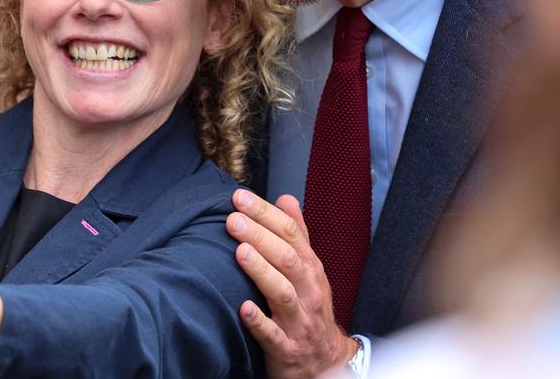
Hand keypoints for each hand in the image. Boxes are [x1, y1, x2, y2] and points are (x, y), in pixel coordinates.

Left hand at [227, 190, 357, 377]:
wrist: (326, 361)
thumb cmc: (311, 308)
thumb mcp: (310, 269)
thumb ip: (297, 234)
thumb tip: (285, 198)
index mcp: (310, 268)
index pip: (290, 233)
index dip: (266, 214)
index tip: (240, 198)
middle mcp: (307, 291)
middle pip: (286, 258)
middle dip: (259, 236)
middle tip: (233, 219)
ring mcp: (298, 321)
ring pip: (282, 292)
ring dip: (261, 271)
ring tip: (240, 252)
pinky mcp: (286, 349)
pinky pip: (272, 335)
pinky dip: (259, 321)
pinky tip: (242, 308)